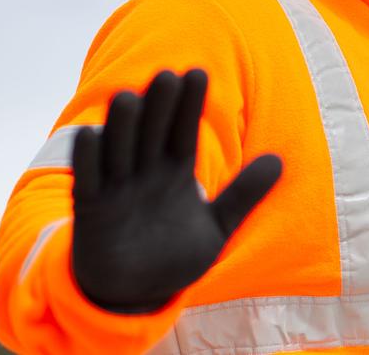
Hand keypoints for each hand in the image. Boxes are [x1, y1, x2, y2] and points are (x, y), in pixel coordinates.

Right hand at [71, 69, 281, 312]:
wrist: (135, 295)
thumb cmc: (174, 254)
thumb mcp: (218, 226)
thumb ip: (244, 194)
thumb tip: (280, 161)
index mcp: (175, 170)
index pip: (184, 130)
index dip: (189, 104)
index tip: (198, 73)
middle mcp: (146, 171)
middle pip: (152, 132)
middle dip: (159, 106)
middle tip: (167, 75)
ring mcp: (118, 188)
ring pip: (120, 149)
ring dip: (123, 125)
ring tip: (128, 97)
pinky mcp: (92, 211)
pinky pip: (89, 181)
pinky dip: (89, 160)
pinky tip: (91, 135)